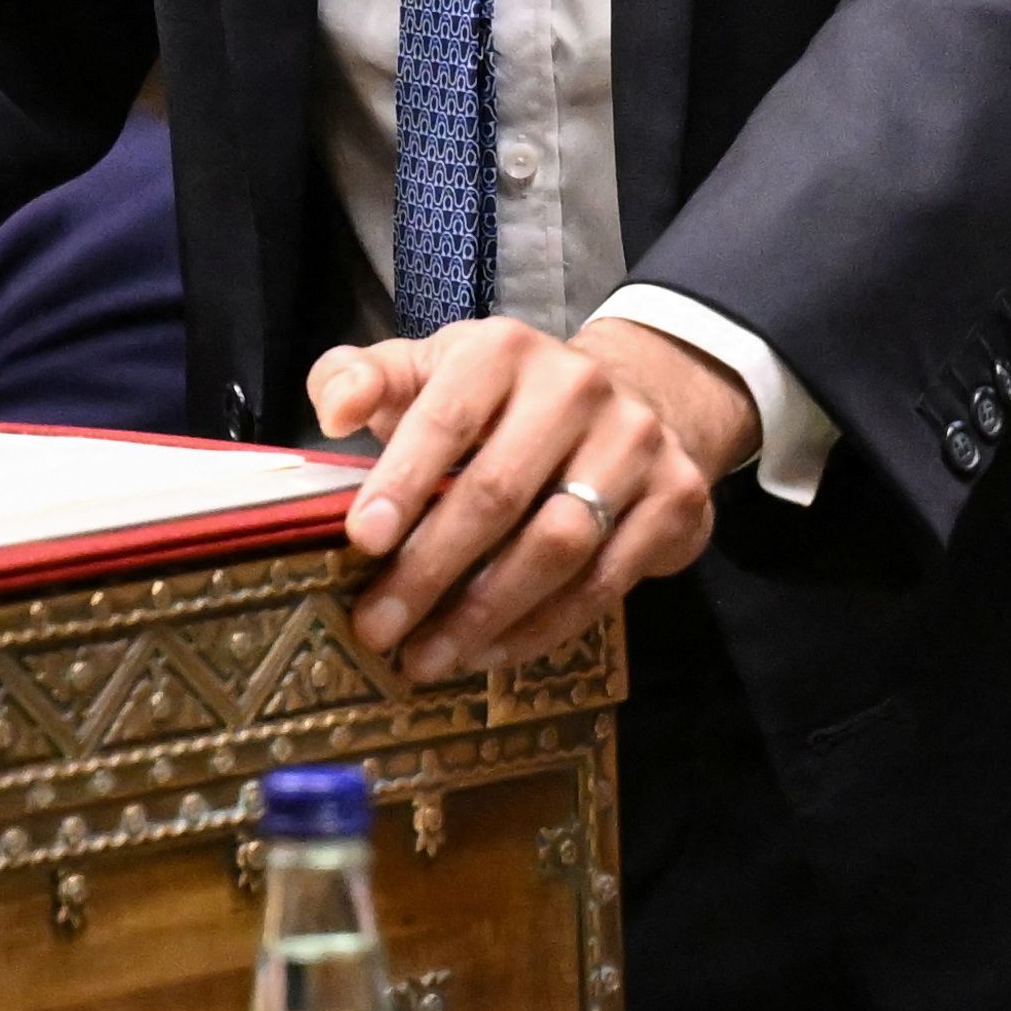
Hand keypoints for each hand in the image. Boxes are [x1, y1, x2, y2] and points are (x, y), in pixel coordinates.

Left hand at [305, 314, 751, 681]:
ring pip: (557, 545)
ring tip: (425, 660)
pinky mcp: (677, 499)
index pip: (447, 415)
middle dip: (430, 570)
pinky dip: (541, 628)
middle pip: (498, 491)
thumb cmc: (502, 403)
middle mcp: (579, 387)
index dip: (404, 479)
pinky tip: (489, 654)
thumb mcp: (431, 372)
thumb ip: (364, 379)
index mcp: (504, 350)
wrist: (641, 402)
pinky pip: (604, 582)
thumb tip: (333, 410)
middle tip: (376, 629)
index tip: (363, 542)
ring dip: (484, 614)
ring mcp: (637, 444)